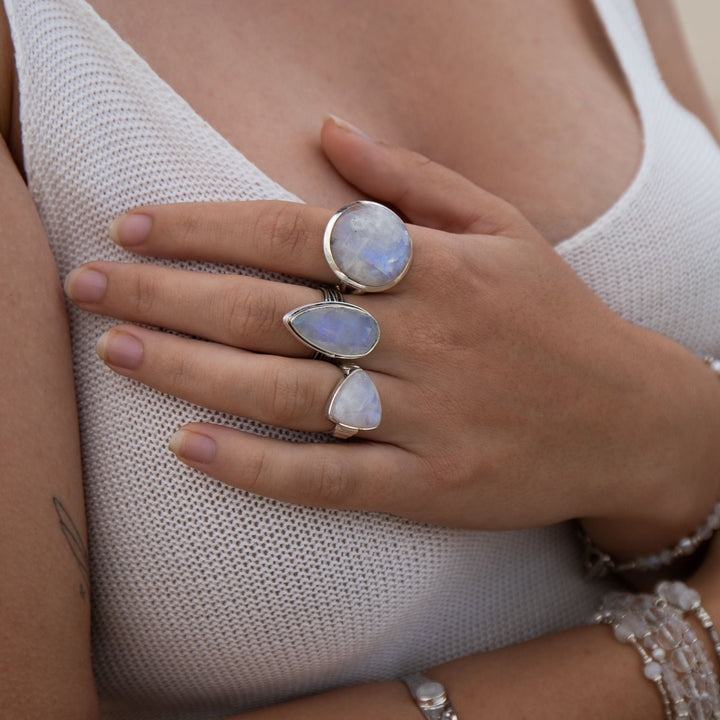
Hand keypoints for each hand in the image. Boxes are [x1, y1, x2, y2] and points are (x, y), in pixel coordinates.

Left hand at [64, 117, 719, 531]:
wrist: (629, 419)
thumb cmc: (559, 317)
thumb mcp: (505, 226)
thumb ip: (413, 181)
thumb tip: (329, 133)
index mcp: (436, 267)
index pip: (294, 234)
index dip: (205, 228)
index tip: (133, 225)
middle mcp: (423, 338)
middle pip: (268, 311)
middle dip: (165, 293)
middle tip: (85, 285)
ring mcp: (425, 418)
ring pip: (282, 393)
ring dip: (187, 371)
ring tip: (114, 350)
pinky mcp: (429, 487)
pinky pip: (326, 478)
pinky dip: (254, 466)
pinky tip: (188, 448)